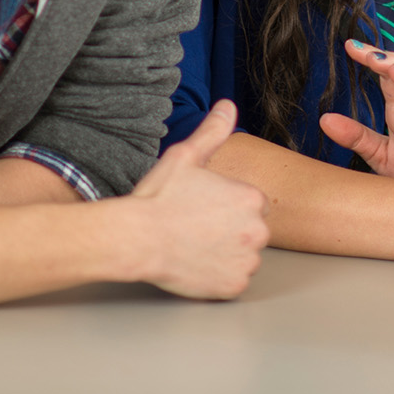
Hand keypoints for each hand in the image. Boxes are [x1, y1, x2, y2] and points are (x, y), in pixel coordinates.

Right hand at [123, 100, 268, 298]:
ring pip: (244, 257)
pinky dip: (219, 277)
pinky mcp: (233, 286)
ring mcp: (246, 261)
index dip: (227, 208)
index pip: (252, 205)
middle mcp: (257, 230)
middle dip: (230, 231)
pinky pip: (234, 281)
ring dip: (227, 254)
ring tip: (195, 246)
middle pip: (251, 231)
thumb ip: (212, 132)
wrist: (135, 239)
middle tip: (197, 229)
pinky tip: (197, 265)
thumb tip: (227, 106)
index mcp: (252, 198)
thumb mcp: (185, 157)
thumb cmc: (158, 198)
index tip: (204, 210)